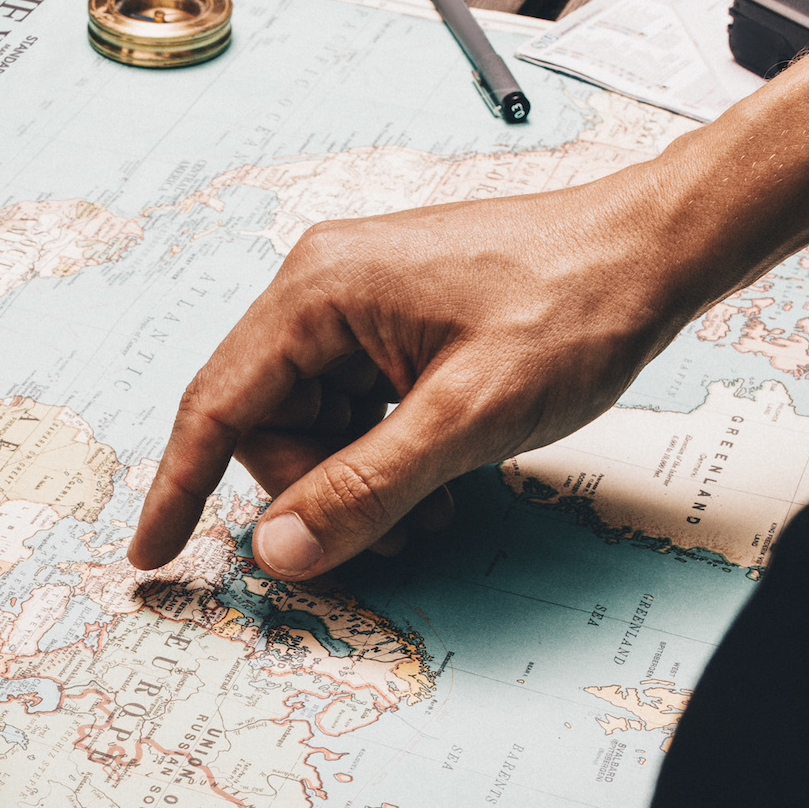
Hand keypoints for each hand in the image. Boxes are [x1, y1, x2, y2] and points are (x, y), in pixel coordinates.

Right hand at [129, 167, 733, 578]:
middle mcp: (320, 289)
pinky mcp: (394, 322)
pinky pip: (354, 410)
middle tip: (391, 536)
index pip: (214, 408)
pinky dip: (382, 456)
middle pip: (267, 428)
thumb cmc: (573, 307)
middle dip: (315, 496)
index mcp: (316, 293)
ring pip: (313, 428)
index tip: (151, 558)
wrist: (657, 250)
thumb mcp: (466, 420)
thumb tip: (278, 552)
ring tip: (430, 510)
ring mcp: (358, 304)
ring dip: (356, 484)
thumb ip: (363, 490)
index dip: (176, 490)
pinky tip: (436, 478)